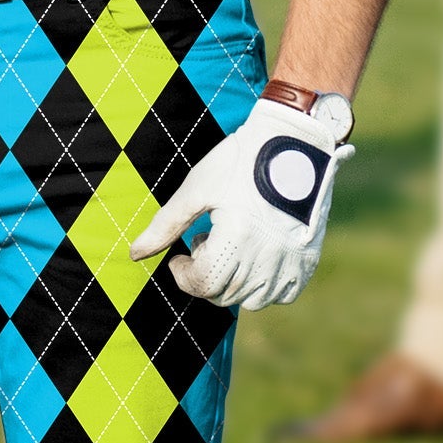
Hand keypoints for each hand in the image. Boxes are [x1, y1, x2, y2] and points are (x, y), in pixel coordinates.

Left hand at [129, 94, 355, 311]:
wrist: (295, 142)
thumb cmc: (240, 160)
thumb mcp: (197, 188)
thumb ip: (166, 225)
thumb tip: (135, 254)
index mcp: (236, 237)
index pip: (202, 283)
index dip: (182, 275)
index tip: (179, 256)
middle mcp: (266, 255)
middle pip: (223, 295)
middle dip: (204, 276)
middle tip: (204, 242)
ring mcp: (290, 260)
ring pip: (251, 300)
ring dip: (231, 283)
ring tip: (230, 247)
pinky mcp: (308, 260)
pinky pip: (282, 294)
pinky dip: (264, 286)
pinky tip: (255, 257)